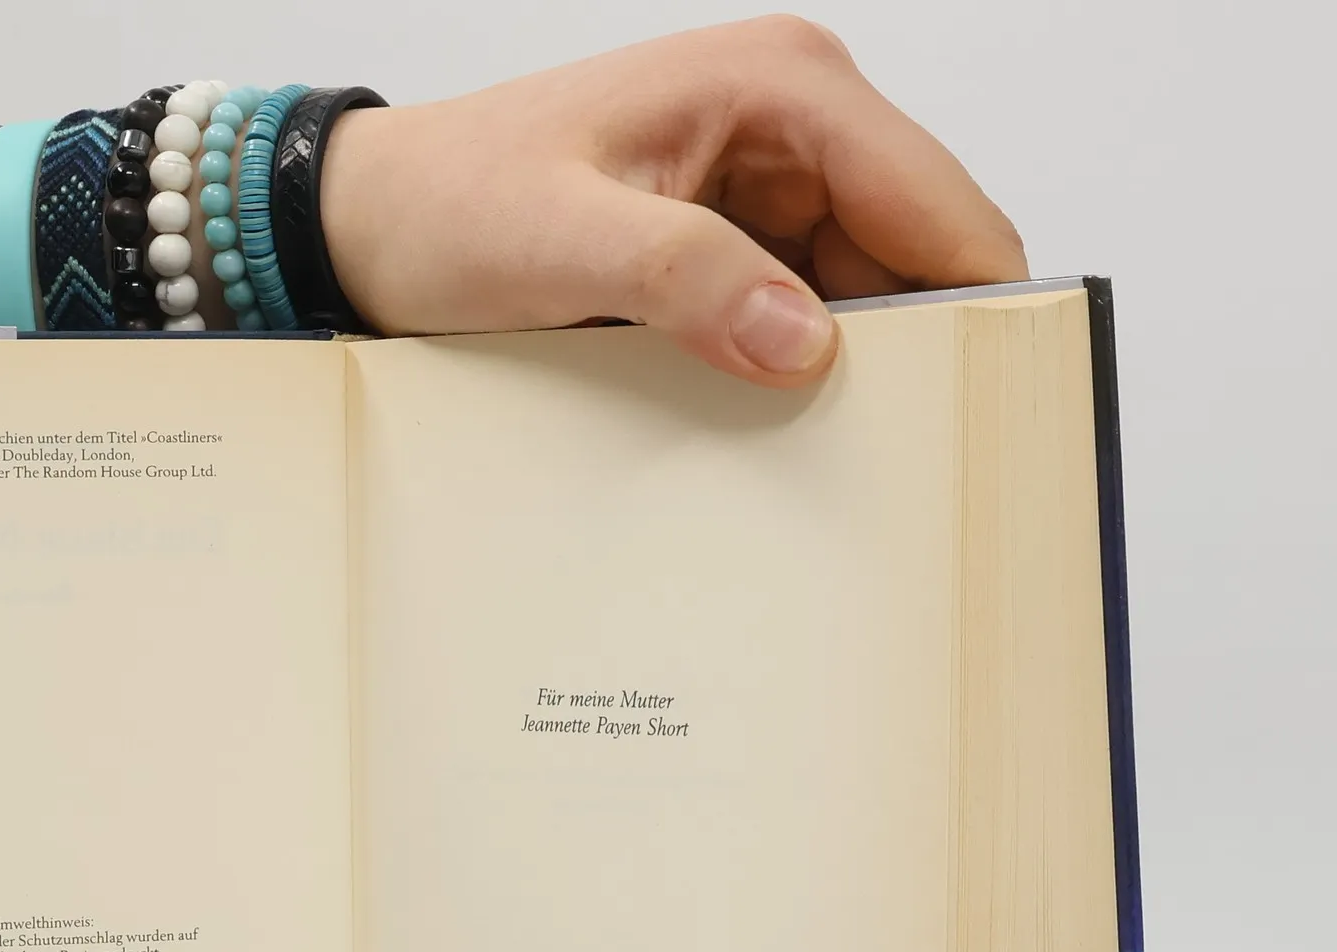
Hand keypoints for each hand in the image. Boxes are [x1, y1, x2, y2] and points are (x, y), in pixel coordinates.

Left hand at [323, 16, 1027, 385]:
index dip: (977, 305)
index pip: (936, 202)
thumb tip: (805, 339)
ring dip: (850, 370)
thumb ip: (687, 278)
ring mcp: (767, 185)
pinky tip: (767, 425)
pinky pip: (801, 313)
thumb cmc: (449, 203)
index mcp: (781, 88)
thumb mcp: (560, 244)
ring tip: (822, 452)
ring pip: (864, 294)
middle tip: (893, 460)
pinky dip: (794, 370)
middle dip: (915, 348)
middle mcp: (794, 124)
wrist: (374, 224)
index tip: (980, 412)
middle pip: (916, 254)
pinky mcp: (731, 241)